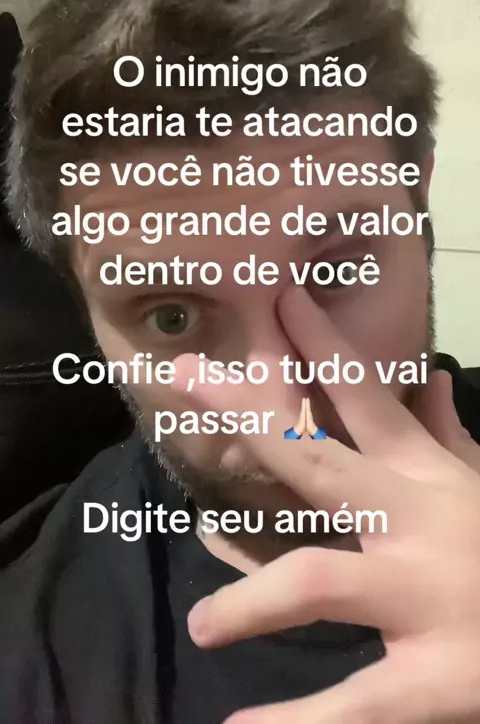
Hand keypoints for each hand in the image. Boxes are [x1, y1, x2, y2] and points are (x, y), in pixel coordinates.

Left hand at [186, 287, 479, 722]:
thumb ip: (450, 437)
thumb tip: (433, 377)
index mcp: (426, 479)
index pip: (366, 397)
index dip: (321, 344)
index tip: (279, 298)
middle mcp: (414, 522)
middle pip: (321, 463)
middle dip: (253, 418)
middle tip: (189, 382)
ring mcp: (420, 596)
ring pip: (321, 580)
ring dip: (254, 600)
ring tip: (202, 624)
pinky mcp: (436, 676)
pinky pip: (359, 703)